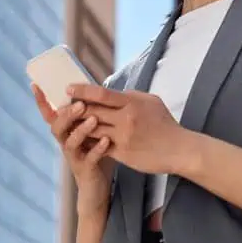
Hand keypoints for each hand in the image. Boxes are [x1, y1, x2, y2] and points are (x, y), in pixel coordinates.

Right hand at [32, 84, 115, 214]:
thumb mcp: (91, 131)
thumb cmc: (95, 153)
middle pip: (57, 127)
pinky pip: (89, 158)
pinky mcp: (85, 169)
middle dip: (67, 114)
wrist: (98, 187)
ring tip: (94, 119)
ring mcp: (74, 157)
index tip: (35, 85)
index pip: (50, 114)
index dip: (41, 101)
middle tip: (80, 104)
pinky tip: (106, 141)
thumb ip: (89, 113)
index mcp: (66, 131)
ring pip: (71, 142)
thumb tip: (95, 87)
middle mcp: (65, 143)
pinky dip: (97, 149)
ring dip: (81, 130)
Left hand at [65, 84, 190, 175]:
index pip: (101, 93)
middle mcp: (126, 118)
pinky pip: (99, 146)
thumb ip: (131, 97)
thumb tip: (114, 93)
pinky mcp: (123, 153)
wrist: (179, 149)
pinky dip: (89, 142)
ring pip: (92, 130)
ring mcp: (123, 137)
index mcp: (132, 102)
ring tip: (67, 123)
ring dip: (78, 127)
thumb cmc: (165, 124)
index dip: (82, 91)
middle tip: (62, 107)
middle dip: (74, 109)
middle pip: (92, 111)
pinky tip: (81, 140)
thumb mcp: (151, 102)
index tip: (69, 89)